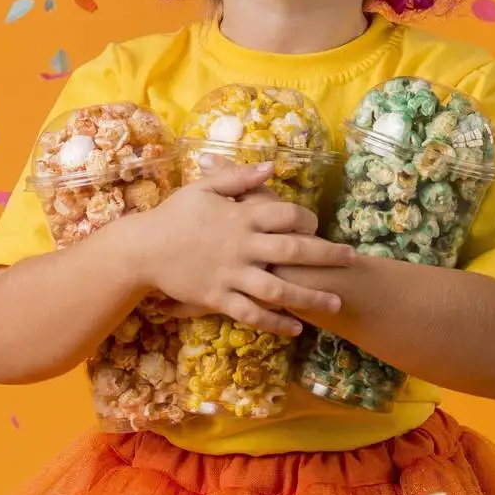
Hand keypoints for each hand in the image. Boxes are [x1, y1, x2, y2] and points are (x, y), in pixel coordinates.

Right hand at [124, 162, 355, 336]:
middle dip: (327, 256)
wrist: (142, 249)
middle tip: (352, 259)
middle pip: (294, 251)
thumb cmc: (174, 215)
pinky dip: (276, 323)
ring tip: (337, 302)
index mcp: (241, 216)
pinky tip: (297, 327)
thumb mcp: (203, 188)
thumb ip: (239, 176)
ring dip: (311, 297)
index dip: (308, 218)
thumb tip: (272, 167)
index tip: (318, 223)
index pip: (287, 215)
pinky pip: (253, 314)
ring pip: (280, 289)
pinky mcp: (219, 298)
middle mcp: (242, 247)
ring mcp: (232, 275)